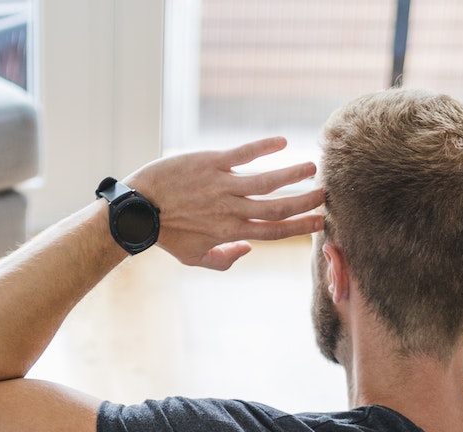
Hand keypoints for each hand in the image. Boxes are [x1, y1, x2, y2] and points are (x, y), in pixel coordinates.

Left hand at [124, 138, 324, 270]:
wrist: (137, 210)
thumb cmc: (166, 235)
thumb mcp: (194, 258)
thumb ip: (224, 259)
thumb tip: (248, 250)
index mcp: (230, 232)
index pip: (273, 231)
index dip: (299, 227)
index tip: (320, 221)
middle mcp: (231, 210)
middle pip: (276, 208)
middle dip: (304, 202)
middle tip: (325, 194)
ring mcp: (221, 186)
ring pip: (266, 181)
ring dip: (292, 175)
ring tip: (313, 168)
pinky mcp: (210, 164)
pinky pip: (242, 154)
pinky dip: (264, 147)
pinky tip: (283, 142)